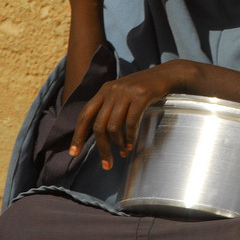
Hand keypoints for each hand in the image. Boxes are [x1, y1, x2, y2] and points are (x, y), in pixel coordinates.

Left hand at [69, 60, 192, 169]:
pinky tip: (131, 144)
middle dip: (102, 148)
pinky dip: (130, 137)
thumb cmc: (143, 90)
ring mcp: (126, 92)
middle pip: (99, 125)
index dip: (78, 135)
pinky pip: (131, 122)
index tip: (74, 153)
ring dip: (118, 143)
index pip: (85, 115)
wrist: (166, 75)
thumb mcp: (122, 94)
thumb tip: (101, 136)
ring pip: (114, 126)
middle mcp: (112, 90)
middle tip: (107, 163)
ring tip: (123, 151)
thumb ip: (110, 108)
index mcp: (104, 91)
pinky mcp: (141, 95)